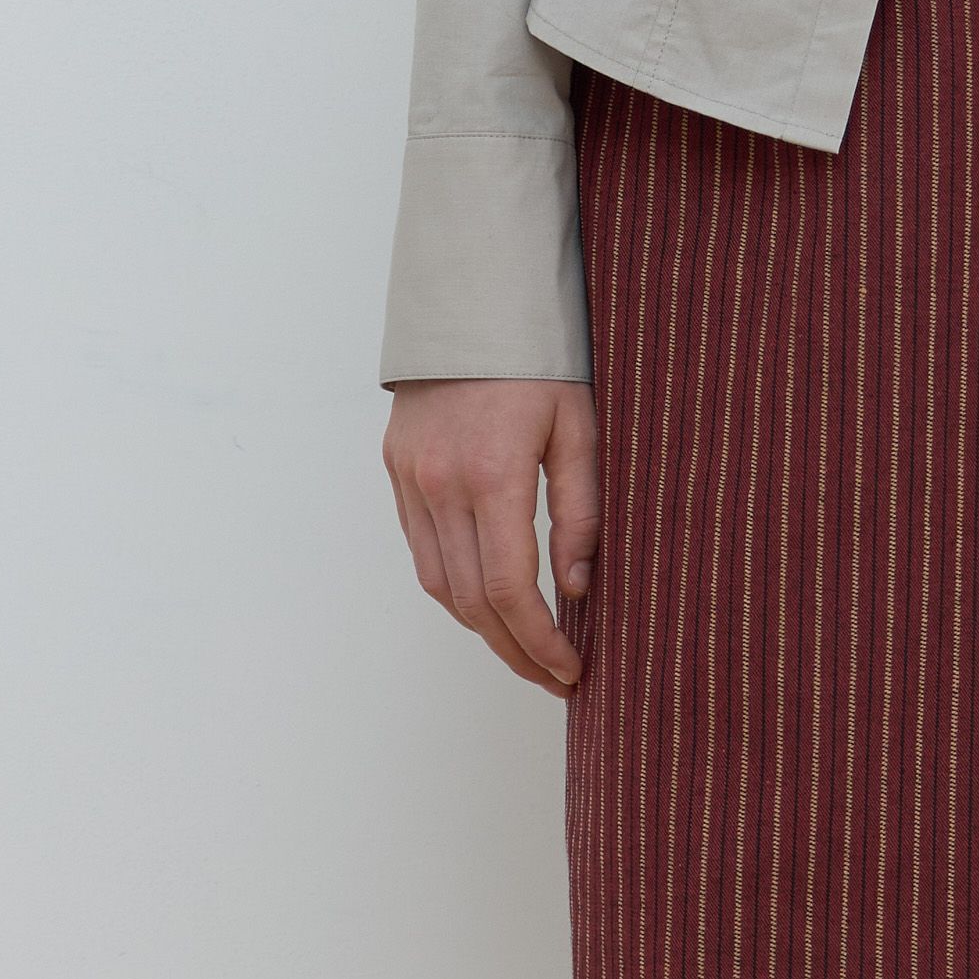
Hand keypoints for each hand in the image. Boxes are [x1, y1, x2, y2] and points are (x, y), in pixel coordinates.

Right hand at [384, 378, 600, 693]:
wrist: (471, 302)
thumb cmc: (537, 359)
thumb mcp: (579, 428)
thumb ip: (580, 512)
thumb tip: (578, 589)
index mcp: (492, 474)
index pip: (512, 590)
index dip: (541, 641)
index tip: (570, 669)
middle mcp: (440, 485)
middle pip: (472, 603)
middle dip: (515, 651)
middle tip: (554, 677)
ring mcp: (411, 480)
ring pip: (440, 585)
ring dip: (483, 628)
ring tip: (526, 649)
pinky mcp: (398, 472)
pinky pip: (423, 551)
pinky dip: (456, 588)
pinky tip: (490, 602)